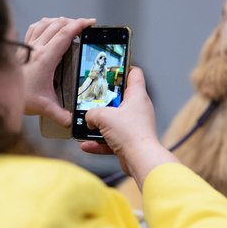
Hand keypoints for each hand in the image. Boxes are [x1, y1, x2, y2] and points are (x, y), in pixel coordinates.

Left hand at [23, 17, 95, 126]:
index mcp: (45, 59)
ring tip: (70, 25)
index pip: (65, 34)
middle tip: (84, 26)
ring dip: (59, 21)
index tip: (90, 23)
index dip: (79, 25)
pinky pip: (34, 28)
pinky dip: (45, 24)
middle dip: (73, 22)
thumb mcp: (44, 107)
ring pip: (45, 23)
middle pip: (57, 25)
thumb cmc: (19, 98)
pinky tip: (49, 27)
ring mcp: (28, 47)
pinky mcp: (22, 49)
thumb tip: (73, 122)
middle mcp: (36, 49)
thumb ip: (61, 115)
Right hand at [81, 68, 178, 188]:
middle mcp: (139, 109)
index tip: (110, 69)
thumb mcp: (103, 116)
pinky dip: (100, 142)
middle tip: (92, 98)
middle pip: (121, 97)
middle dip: (105, 99)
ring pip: (115, 120)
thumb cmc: (130, 134)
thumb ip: (91, 113)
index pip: (134, 73)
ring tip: (87, 124)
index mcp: (137, 96)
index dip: (123, 68)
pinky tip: (86, 145)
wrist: (140, 160)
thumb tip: (88, 118)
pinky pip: (112, 139)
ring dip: (100, 123)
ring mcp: (135, 126)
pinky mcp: (131, 141)